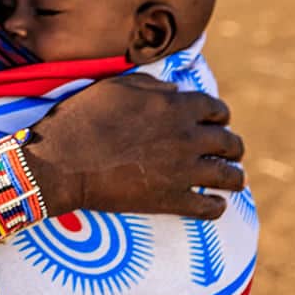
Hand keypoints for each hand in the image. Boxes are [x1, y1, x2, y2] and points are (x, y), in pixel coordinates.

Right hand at [24, 73, 244, 218]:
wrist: (61, 162)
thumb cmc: (81, 118)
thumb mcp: (113, 87)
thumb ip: (150, 86)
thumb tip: (175, 91)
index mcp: (175, 107)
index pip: (217, 109)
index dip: (218, 116)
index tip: (213, 122)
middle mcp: (187, 138)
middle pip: (231, 143)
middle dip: (231, 146)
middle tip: (225, 152)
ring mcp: (183, 171)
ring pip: (230, 176)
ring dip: (233, 177)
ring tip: (229, 179)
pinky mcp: (173, 199)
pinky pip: (211, 208)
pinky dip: (216, 206)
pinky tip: (212, 203)